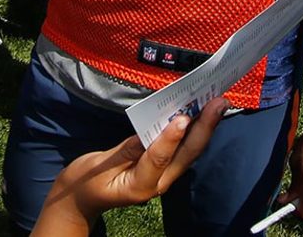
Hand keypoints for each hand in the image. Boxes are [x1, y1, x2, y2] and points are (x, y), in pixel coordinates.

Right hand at [36, 98, 226, 233]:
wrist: (83, 198)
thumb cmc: (87, 182)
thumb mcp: (100, 166)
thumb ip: (126, 150)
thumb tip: (148, 133)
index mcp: (139, 186)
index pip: (158, 159)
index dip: (171, 138)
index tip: (183, 118)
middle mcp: (158, 184)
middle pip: (186, 155)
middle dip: (204, 128)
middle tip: (219, 103)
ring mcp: (163, 178)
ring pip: (189, 153)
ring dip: (204, 129)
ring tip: (217, 105)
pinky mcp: (163, 170)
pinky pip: (182, 151)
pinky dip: (193, 132)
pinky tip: (201, 117)